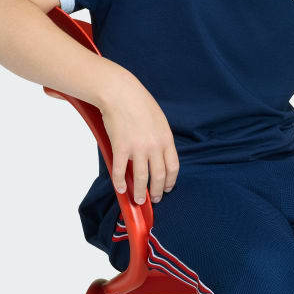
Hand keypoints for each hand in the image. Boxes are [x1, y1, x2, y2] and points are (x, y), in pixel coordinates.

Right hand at [98, 74, 178, 205]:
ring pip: (141, 178)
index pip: (173, 166)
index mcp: (166, 138)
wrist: (121, 93)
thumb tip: (158, 154)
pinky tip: (121, 189)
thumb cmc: (139, 103)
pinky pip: (121, 171)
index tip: (168, 187)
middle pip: (159, 176)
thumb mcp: (159, 120)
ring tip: (138, 200)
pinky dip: (120, 183)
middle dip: (158, 191)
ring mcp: (137, 148)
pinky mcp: (121, 148)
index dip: (171, 181)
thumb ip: (160, 138)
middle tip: (154, 199)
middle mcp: (154, 145)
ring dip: (140, 192)